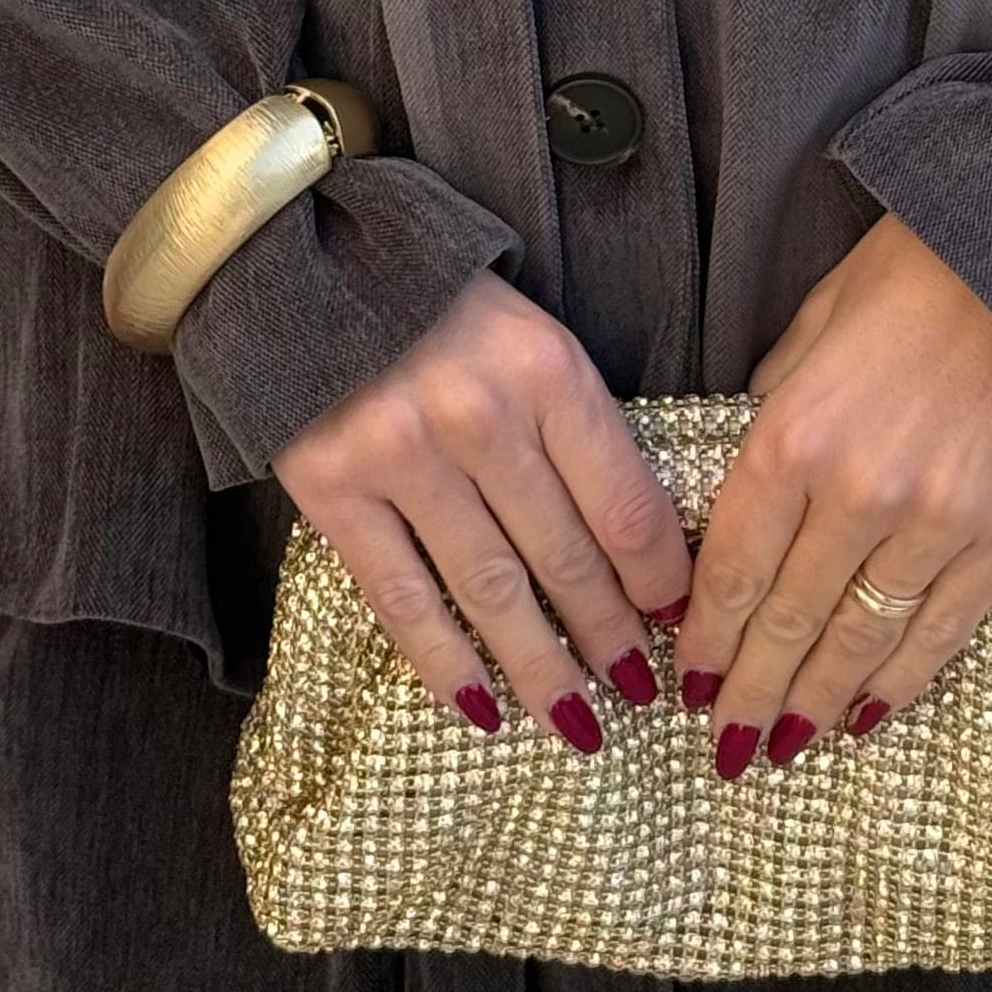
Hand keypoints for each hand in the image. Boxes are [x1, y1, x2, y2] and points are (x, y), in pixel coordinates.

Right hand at [270, 269, 694, 749]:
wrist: (311, 267)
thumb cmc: (446, 314)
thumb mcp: (534, 345)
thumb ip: (582, 432)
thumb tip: (641, 554)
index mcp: (546, 369)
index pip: (625, 503)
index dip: (660, 579)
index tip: (680, 625)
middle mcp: (479, 415)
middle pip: (565, 558)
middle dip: (611, 638)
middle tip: (640, 693)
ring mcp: (401, 455)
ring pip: (491, 592)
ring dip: (542, 670)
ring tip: (580, 723)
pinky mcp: (333, 490)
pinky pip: (402, 599)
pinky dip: (445, 663)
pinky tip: (480, 708)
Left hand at [673, 213, 991, 769]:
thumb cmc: (913, 272)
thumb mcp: (812, 326)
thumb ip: (774, 409)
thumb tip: (749, 480)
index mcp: (794, 434)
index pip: (734, 569)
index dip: (706, 636)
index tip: (685, 683)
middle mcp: (858, 494)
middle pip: (788, 623)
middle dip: (748, 693)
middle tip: (723, 748)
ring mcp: (938, 522)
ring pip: (860, 642)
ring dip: (816, 704)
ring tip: (783, 747)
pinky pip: (940, 631)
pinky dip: (899, 681)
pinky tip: (867, 714)